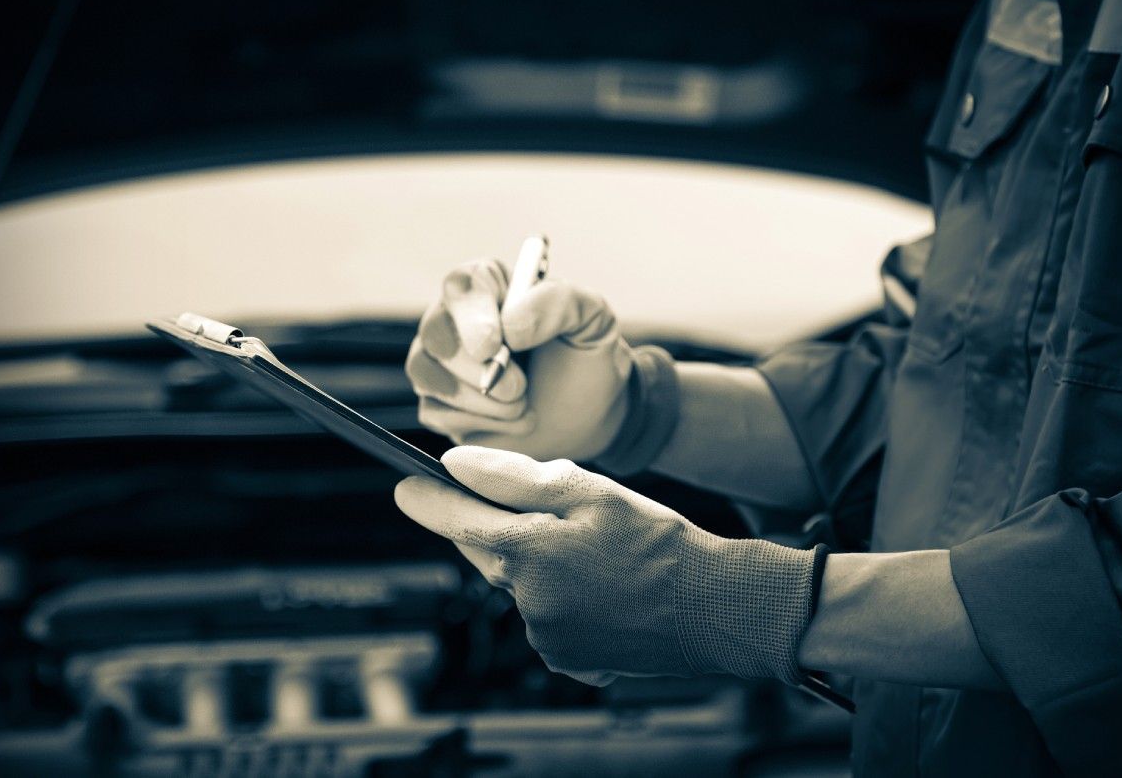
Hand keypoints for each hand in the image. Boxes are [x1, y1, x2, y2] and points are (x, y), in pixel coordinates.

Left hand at [394, 446, 818, 686]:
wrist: (717, 610)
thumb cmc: (657, 542)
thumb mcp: (590, 491)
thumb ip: (514, 477)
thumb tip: (454, 463)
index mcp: (526, 554)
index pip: (455, 520)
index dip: (427, 499)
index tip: (403, 484)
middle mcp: (525, 602)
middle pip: (490, 552)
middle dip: (504, 527)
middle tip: (552, 512)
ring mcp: (545, 637)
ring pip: (523, 584)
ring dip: (543, 563)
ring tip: (601, 554)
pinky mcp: (567, 658)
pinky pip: (548, 617)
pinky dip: (565, 598)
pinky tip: (606, 589)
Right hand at [405, 259, 633, 460]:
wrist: (587, 420)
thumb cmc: (586, 362)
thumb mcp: (594, 322)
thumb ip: (560, 304)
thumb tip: (510, 324)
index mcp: (493, 287)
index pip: (463, 284)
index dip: (473, 314)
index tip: (495, 345)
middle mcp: (457, 319)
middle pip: (435, 331)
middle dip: (476, 367)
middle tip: (520, 388)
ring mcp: (441, 362)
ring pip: (426, 372)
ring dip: (480, 399)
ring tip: (523, 403)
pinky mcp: (438, 402)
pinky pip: (434, 410)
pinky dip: (477, 422)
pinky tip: (509, 419)